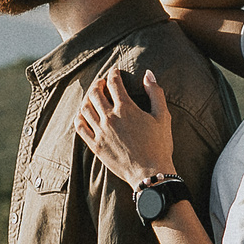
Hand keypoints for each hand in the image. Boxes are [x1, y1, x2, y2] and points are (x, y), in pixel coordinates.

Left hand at [74, 70, 177, 190]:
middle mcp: (109, 118)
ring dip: (88, 98)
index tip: (114, 71)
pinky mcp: (95, 145)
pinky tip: (83, 115)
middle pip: (95, 92)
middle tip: (102, 82)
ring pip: (85, 108)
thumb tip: (148, 74)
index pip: (114, 82)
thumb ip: (155, 92)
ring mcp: (100, 132)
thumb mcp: (163, 116)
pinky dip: (79, 117)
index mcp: (126, 108)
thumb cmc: (160, 145)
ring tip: (93, 96)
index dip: (113, 73)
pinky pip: (80, 127)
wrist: (150, 173)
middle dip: (98, 83)